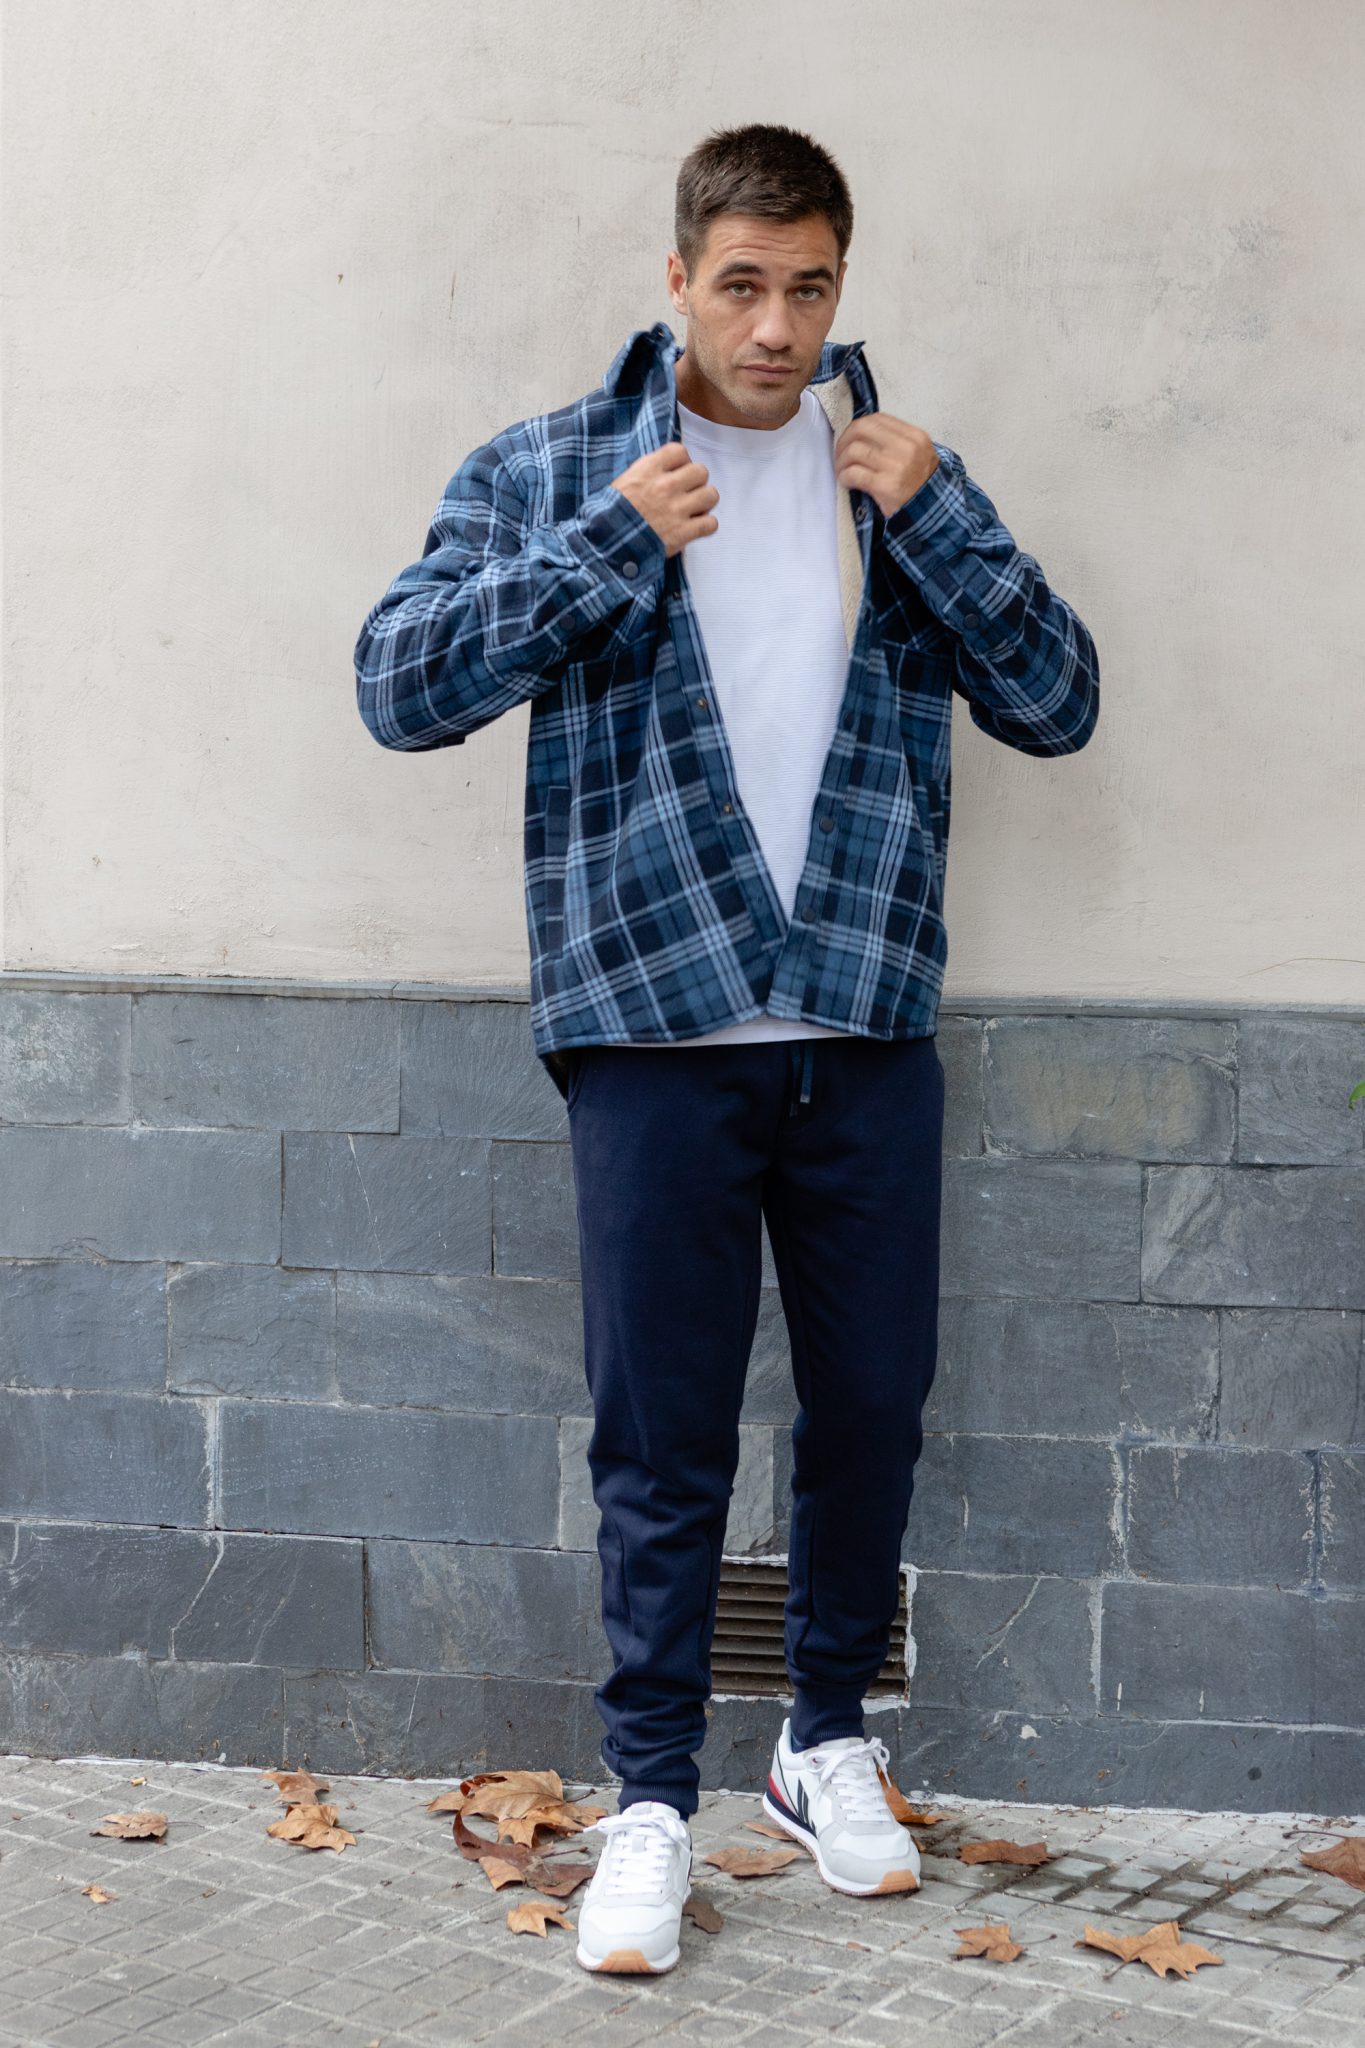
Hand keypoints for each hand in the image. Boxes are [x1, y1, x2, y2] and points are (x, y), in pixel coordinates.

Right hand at [611, 442, 718, 558]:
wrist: (605, 545)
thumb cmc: (610, 515)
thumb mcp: (623, 483)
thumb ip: (647, 473)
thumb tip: (666, 472)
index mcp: (649, 469)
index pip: (680, 451)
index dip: (682, 462)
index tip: (677, 472)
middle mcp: (666, 485)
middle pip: (701, 471)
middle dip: (696, 482)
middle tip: (687, 493)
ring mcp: (677, 509)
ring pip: (711, 495)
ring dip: (704, 503)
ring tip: (693, 510)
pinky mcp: (683, 532)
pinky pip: (711, 524)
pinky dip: (706, 526)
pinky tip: (695, 528)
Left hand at [834, 412, 938, 518]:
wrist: (932, 511)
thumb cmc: (920, 483)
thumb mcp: (917, 454)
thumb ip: (895, 440)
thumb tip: (862, 434)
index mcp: (914, 436)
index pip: (878, 419)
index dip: (858, 426)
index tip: (851, 439)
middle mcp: (906, 448)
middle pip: (862, 429)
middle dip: (845, 440)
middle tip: (840, 453)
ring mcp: (896, 466)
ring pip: (855, 451)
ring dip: (842, 461)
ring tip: (843, 470)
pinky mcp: (885, 486)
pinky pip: (854, 473)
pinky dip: (844, 476)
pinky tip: (846, 482)